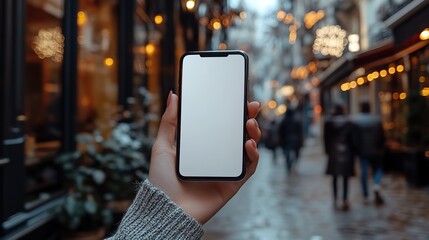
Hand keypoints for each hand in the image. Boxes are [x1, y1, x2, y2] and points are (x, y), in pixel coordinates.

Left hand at [149, 91, 260, 223]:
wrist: (166, 208)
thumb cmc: (162, 180)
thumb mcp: (162, 146)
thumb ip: (169, 122)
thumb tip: (174, 96)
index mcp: (203, 146)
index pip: (222, 126)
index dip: (232, 112)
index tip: (238, 98)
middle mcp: (217, 157)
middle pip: (238, 135)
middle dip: (248, 119)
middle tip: (252, 107)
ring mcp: (226, 169)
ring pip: (247, 149)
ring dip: (254, 135)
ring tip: (250, 124)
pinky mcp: (232, 183)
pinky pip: (248, 168)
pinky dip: (253, 156)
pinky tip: (248, 145)